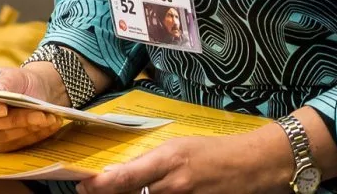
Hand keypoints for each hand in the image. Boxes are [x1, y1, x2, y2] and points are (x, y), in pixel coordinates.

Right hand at [0, 66, 64, 151]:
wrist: (37, 93)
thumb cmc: (20, 81)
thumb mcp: (13, 76)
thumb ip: (2, 84)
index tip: (3, 109)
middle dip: (13, 120)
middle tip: (38, 113)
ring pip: (0, 137)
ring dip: (25, 128)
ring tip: (46, 117)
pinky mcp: (0, 143)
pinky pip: (13, 144)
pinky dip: (32, 135)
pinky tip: (48, 124)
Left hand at [74, 131, 293, 193]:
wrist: (253, 164)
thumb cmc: (213, 151)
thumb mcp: (177, 147)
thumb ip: (150, 162)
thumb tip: (120, 173)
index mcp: (167, 160)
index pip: (125, 178)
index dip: (100, 186)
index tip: (82, 186)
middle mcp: (175, 184)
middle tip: (93, 191)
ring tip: (118, 192)